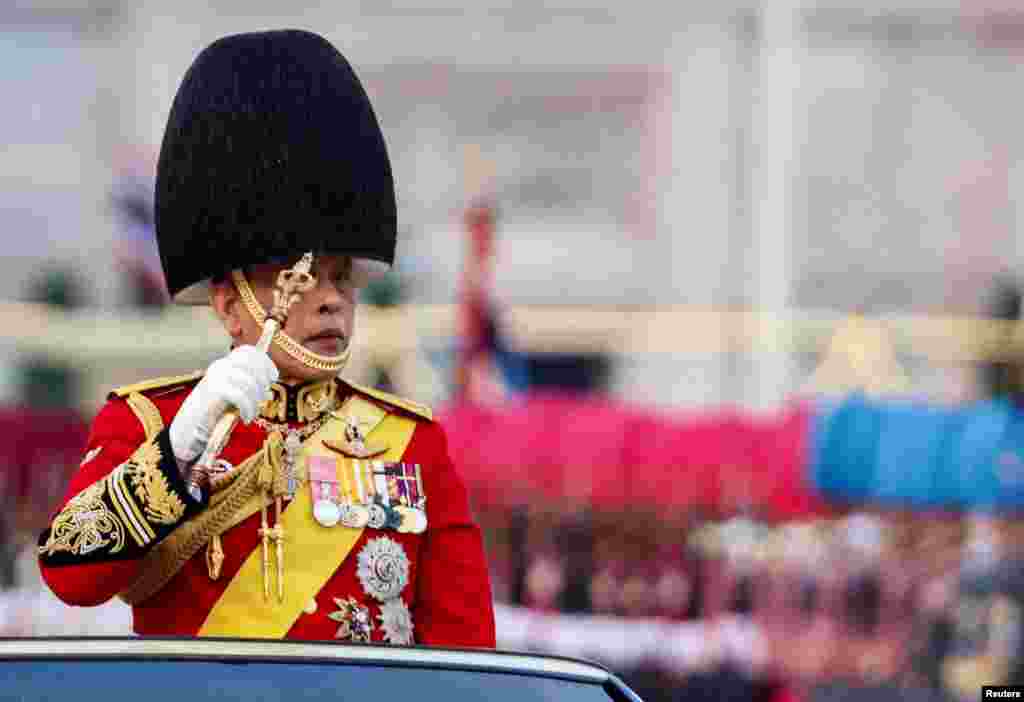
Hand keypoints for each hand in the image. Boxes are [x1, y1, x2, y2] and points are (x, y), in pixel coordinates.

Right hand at [169, 345, 278, 463]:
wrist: (188, 429)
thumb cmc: (213, 412)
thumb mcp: (232, 394)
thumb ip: (246, 385)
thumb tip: (268, 386)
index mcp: (224, 364)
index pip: (249, 352)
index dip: (265, 362)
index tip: (273, 377)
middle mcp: (220, 366)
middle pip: (252, 363)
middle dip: (263, 382)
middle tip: (263, 399)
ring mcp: (216, 377)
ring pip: (249, 382)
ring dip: (256, 401)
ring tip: (252, 413)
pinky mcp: (214, 391)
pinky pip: (241, 396)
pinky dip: (248, 409)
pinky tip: (246, 418)